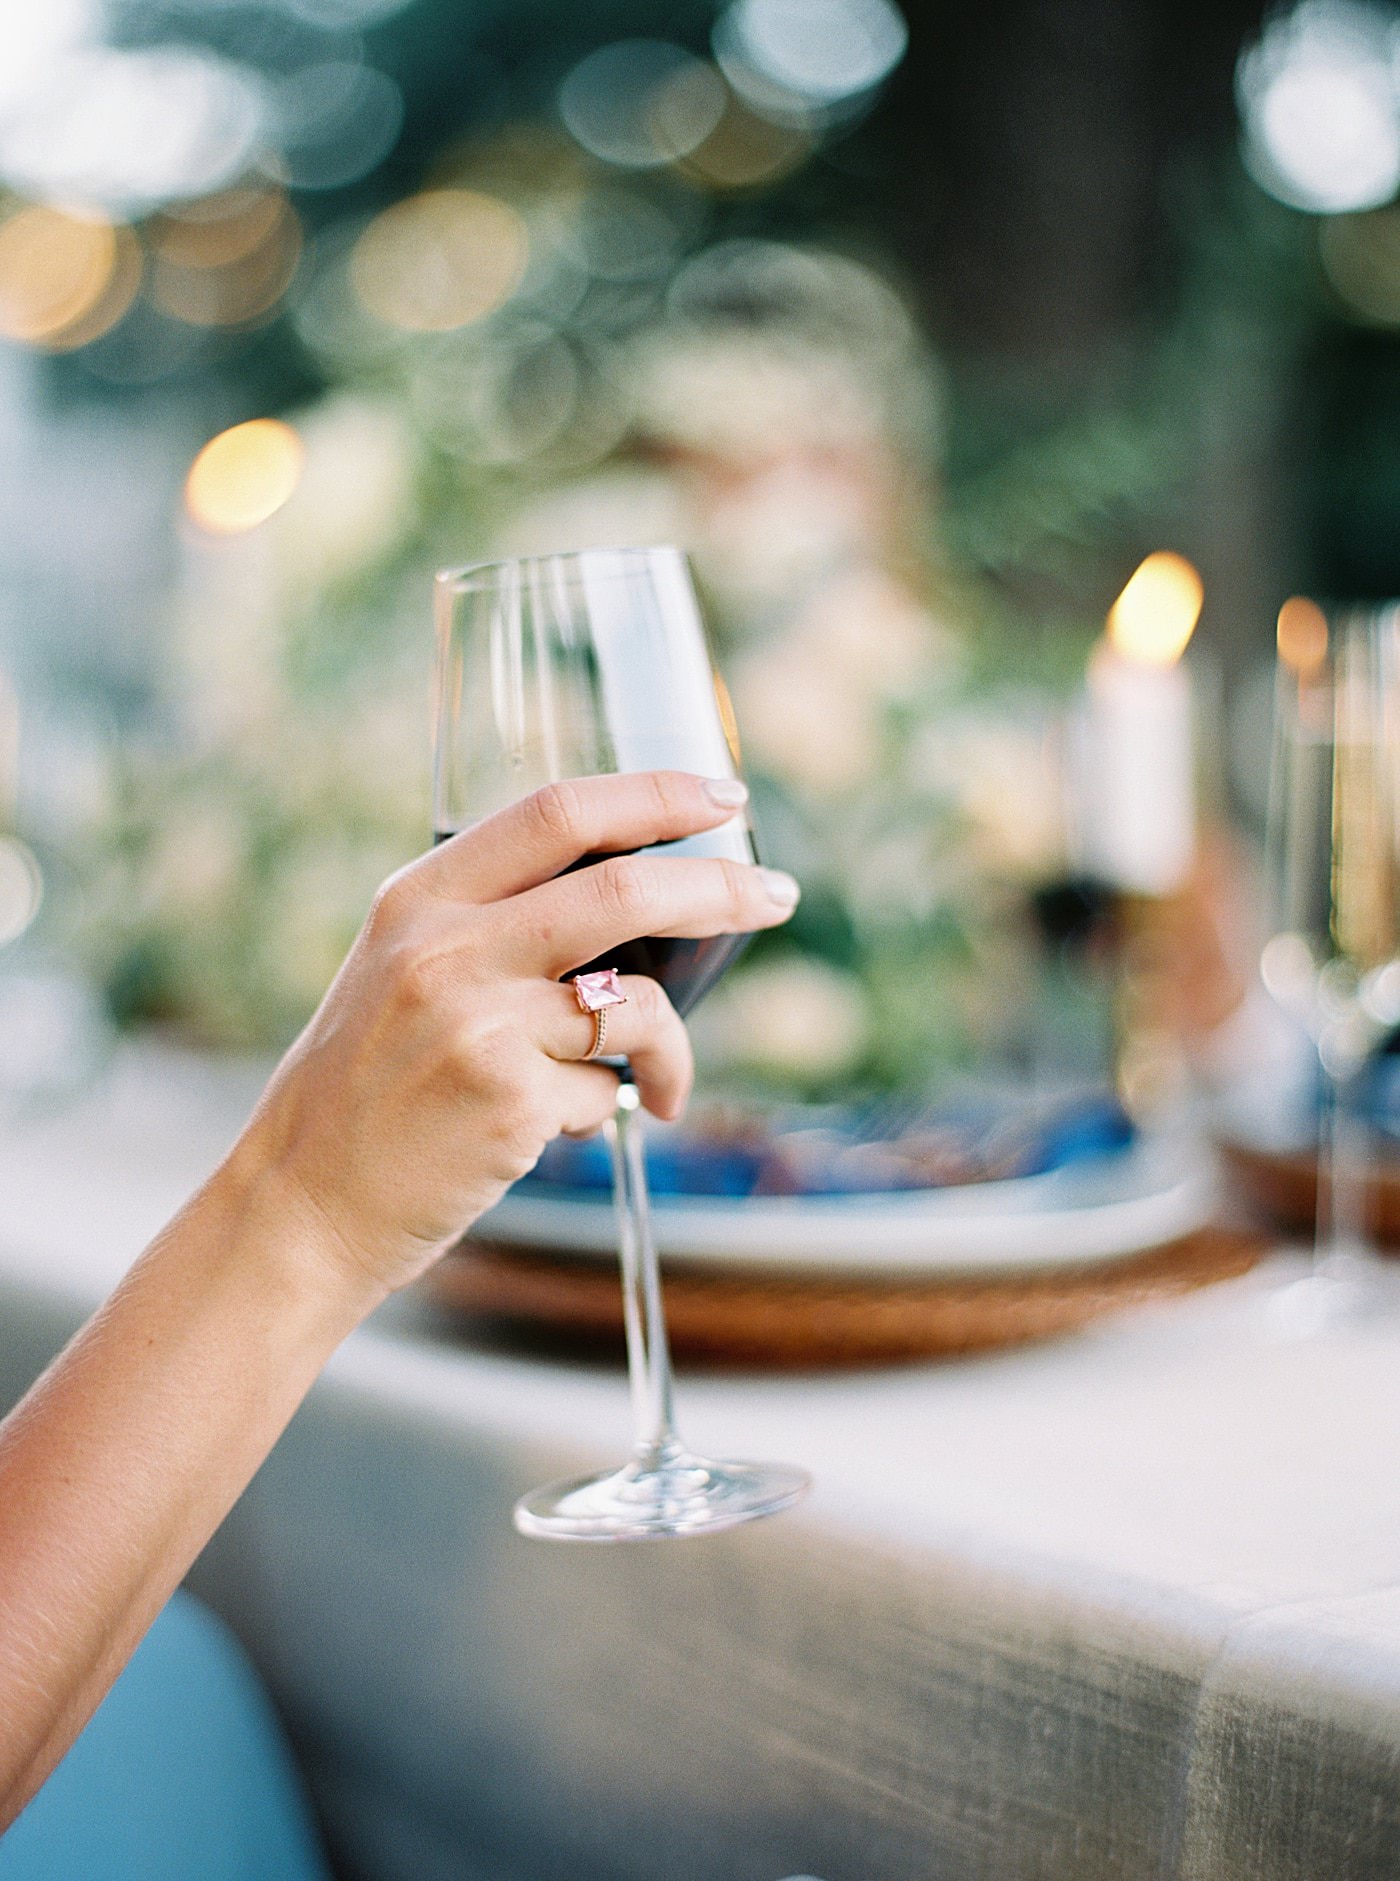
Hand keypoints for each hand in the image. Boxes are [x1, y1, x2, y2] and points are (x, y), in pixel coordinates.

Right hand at [226, 772, 798, 1300]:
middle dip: (720, 889)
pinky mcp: (510, 1102)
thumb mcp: (398, 971)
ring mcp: (479, 1025)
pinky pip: (605, 1087)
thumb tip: (633, 899)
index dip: (653, 794)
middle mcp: (446, 950)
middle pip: (625, 890)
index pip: (556, 812)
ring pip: (637, 1003)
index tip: (721, 794)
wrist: (301, 1206)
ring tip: (663, 1084)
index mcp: (418, 899)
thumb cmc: (363, 1090)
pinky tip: (558, 1128)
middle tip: (775, 897)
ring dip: (673, 1048)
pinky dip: (605, 1107)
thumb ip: (490, 925)